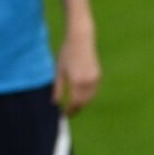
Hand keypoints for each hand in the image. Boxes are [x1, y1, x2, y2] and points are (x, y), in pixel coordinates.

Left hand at [53, 0, 100, 114]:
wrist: (81, 39)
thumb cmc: (67, 53)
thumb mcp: (59, 71)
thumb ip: (57, 89)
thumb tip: (55, 103)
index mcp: (77, 82)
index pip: (74, 103)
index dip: (69, 111)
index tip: (63, 115)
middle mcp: (88, 82)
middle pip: (84, 103)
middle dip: (76, 109)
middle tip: (68, 113)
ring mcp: (95, 79)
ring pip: (90, 98)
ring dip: (82, 104)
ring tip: (73, 106)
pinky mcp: (98, 76)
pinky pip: (93, 91)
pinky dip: (87, 96)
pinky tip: (80, 96)